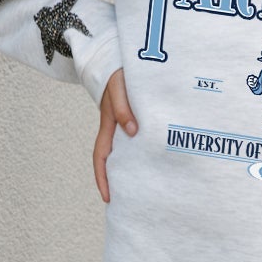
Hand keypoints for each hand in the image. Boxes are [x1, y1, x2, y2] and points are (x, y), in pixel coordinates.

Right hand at [93, 67, 137, 202]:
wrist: (118, 58)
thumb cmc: (117, 73)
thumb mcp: (118, 88)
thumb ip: (123, 108)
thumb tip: (132, 132)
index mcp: (108, 125)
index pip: (101, 158)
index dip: (103, 178)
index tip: (108, 198)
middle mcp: (116, 129)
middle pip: (114, 161)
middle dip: (119, 182)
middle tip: (131, 203)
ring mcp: (126, 124)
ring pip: (128, 152)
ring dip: (134, 168)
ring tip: (148, 188)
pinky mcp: (137, 117)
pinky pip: (141, 139)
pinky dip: (146, 151)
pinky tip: (159, 159)